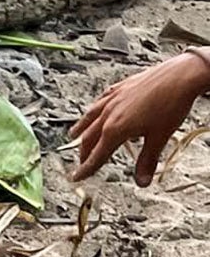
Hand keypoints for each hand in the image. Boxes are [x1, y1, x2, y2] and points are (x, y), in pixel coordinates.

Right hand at [70, 50, 209, 185]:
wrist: (183, 74)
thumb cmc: (172, 102)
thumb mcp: (159, 137)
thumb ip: (147, 161)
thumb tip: (142, 181)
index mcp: (115, 129)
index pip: (96, 155)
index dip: (86, 169)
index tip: (77, 177)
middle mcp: (110, 114)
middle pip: (89, 138)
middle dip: (84, 153)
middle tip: (82, 162)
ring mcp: (114, 99)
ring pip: (90, 117)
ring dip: (81, 129)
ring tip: (73, 135)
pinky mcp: (122, 87)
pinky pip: (101, 100)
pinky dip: (95, 108)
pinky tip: (95, 108)